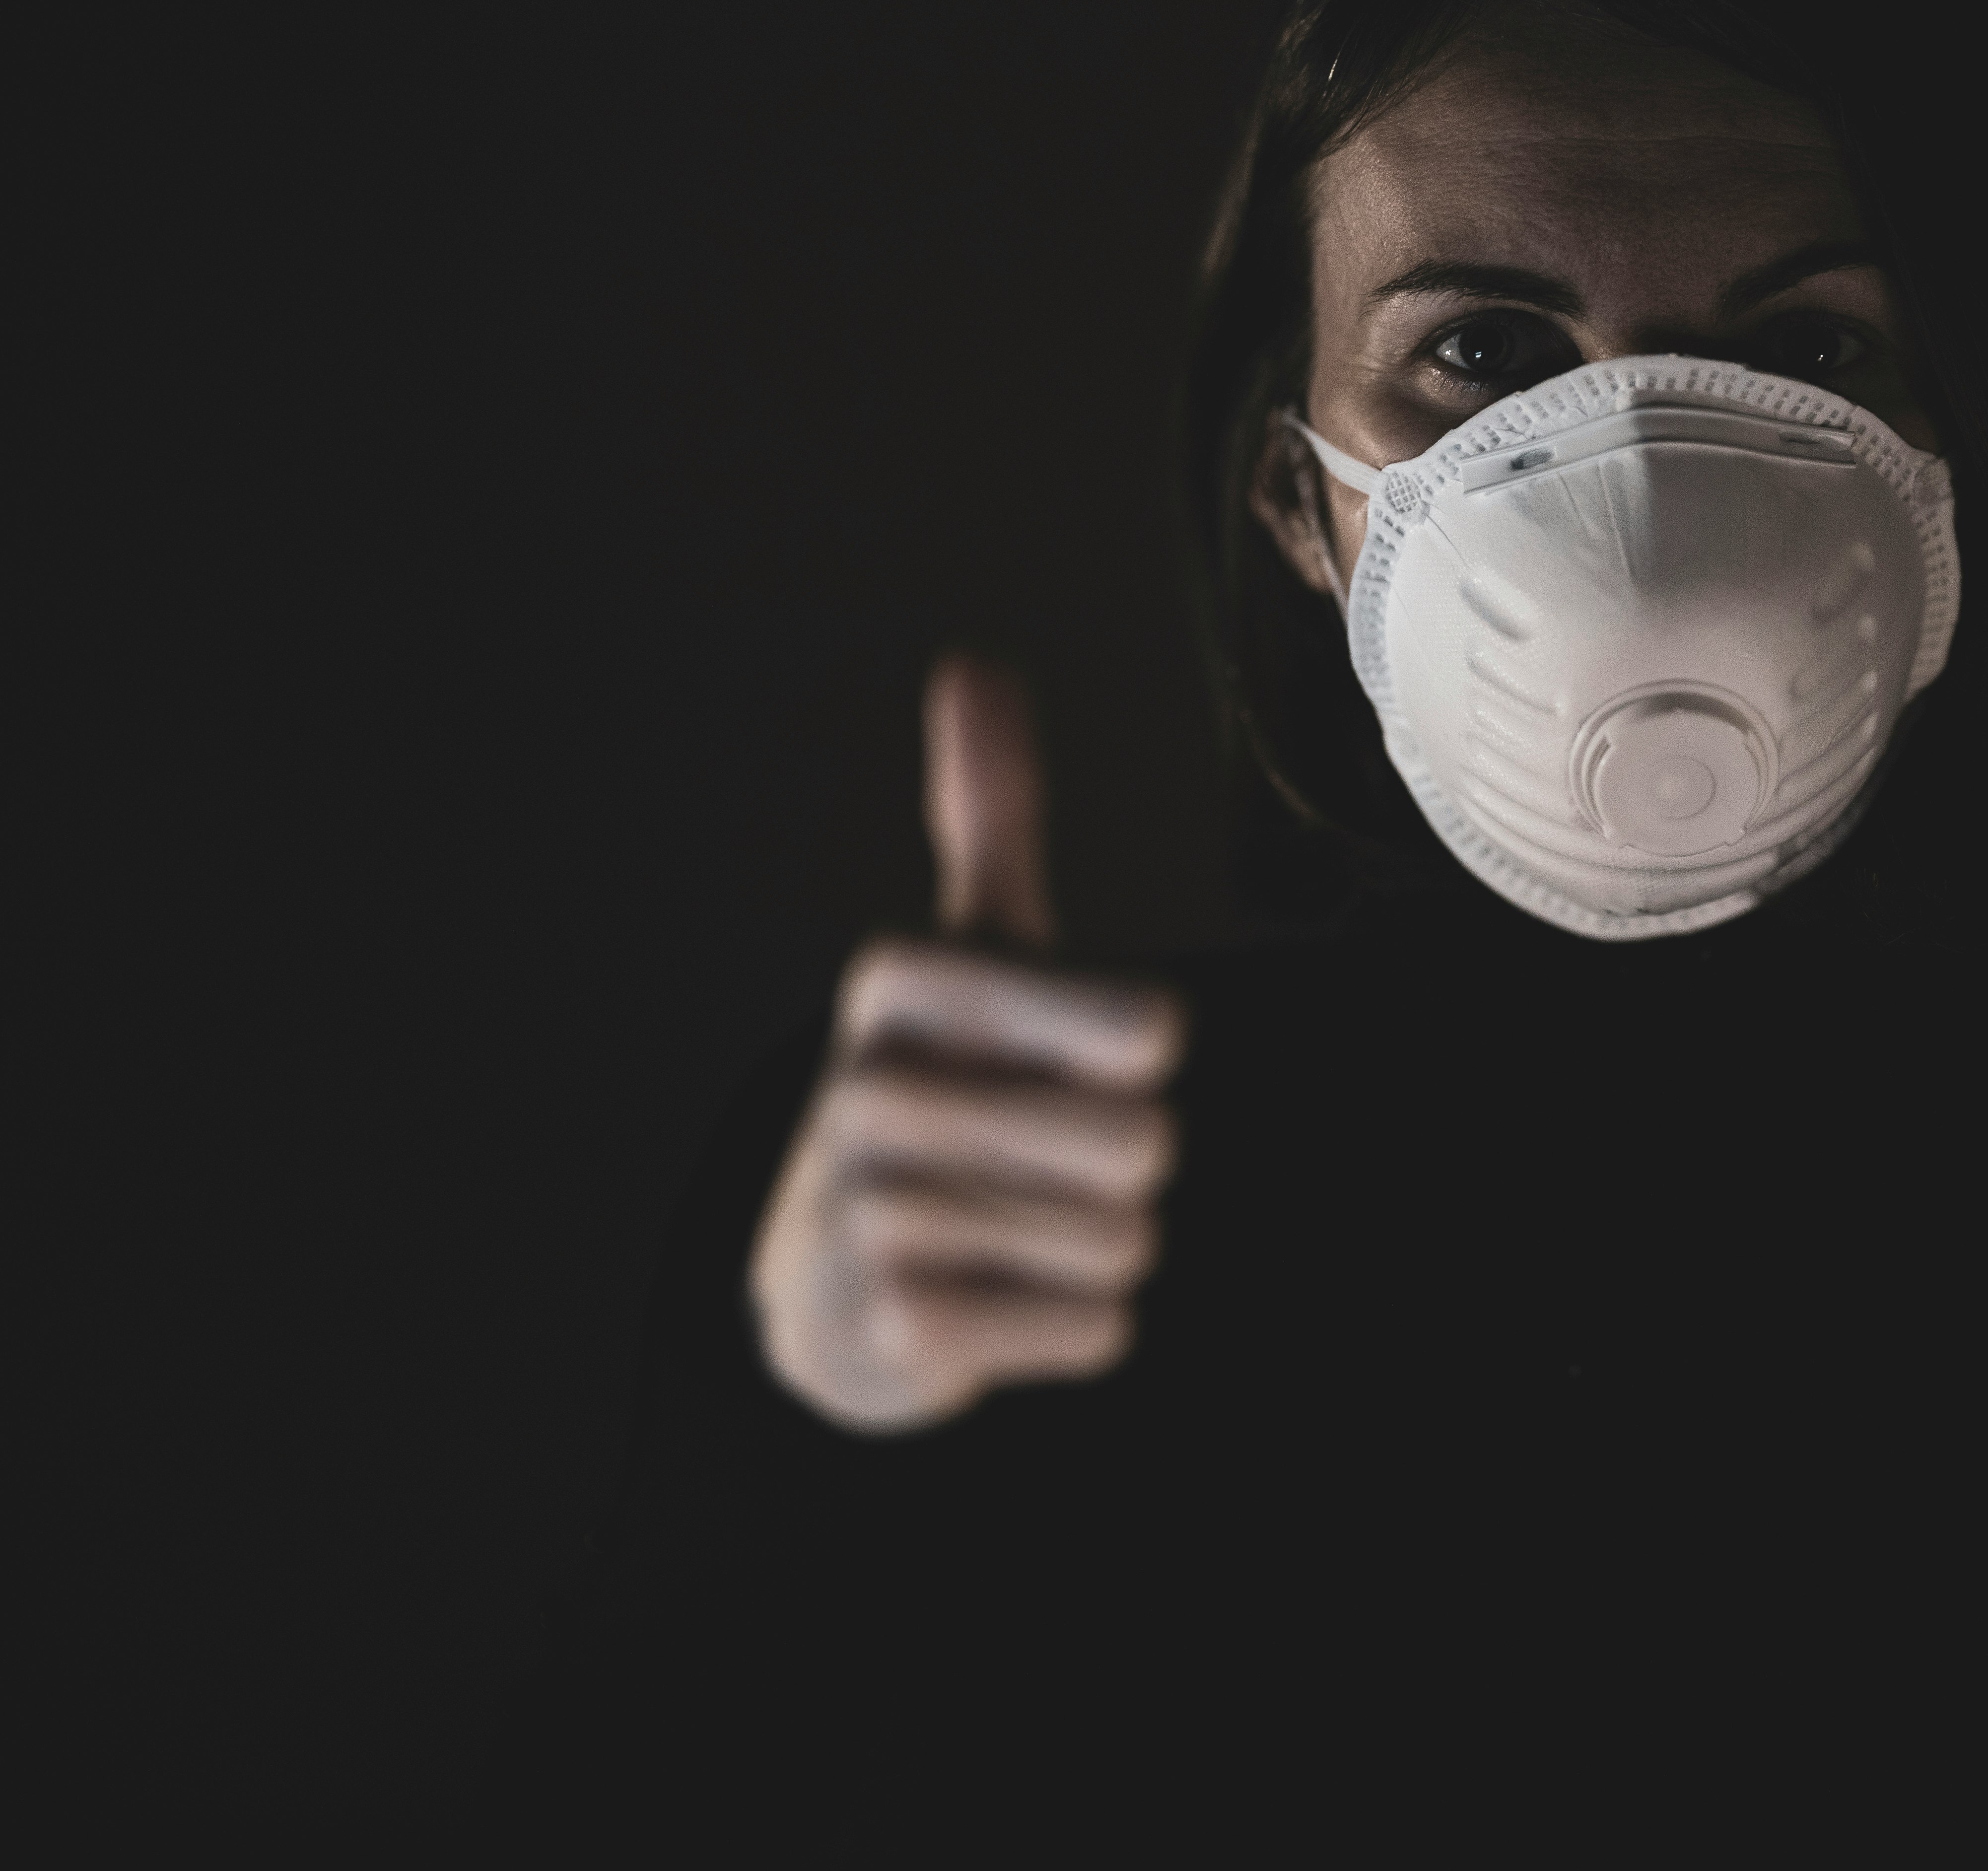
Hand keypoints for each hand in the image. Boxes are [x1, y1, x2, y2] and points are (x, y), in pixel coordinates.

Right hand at [750, 654, 1186, 1432]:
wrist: (833, 1286)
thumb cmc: (942, 1089)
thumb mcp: (970, 949)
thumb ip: (989, 813)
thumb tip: (975, 663)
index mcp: (902, 986)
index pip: (1148, 1034)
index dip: (1136, 1056)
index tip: (1067, 1060)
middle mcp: (868, 1090)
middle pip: (1147, 1147)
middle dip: (1124, 1172)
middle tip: (1038, 1165)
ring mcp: (871, 1215)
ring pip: (1125, 1242)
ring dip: (1102, 1250)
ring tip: (1013, 1235)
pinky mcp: (898, 1331)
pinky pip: (1095, 1331)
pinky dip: (1077, 1331)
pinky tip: (998, 1307)